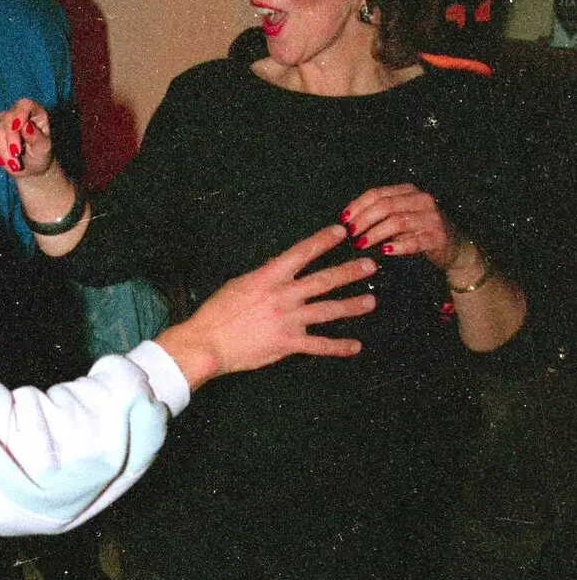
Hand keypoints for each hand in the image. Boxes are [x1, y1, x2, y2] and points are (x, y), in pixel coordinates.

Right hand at [0, 98, 54, 177]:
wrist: (30, 167)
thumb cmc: (40, 155)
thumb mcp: (43, 149)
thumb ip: (37, 138)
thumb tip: (27, 126)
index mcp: (35, 112)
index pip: (25, 104)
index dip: (19, 114)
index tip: (17, 129)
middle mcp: (17, 112)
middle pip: (7, 118)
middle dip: (10, 140)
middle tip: (16, 156)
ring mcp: (3, 120)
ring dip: (3, 151)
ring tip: (14, 165)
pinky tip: (2, 161)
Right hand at [158, 224, 377, 388]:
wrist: (208, 342)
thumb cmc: (216, 313)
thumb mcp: (239, 285)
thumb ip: (263, 278)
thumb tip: (278, 270)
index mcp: (269, 276)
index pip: (302, 253)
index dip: (323, 241)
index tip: (341, 232)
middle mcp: (283, 295)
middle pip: (324, 280)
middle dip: (349, 272)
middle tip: (370, 266)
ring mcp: (288, 319)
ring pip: (328, 310)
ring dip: (352, 305)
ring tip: (371, 301)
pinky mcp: (288, 343)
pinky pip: (319, 345)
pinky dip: (339, 347)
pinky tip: (355, 346)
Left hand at [340, 185, 458, 268]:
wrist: (454, 247)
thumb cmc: (419, 231)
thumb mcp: (400, 217)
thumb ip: (380, 214)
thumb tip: (348, 221)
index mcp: (408, 191)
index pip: (377, 193)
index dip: (358, 206)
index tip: (344, 220)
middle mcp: (422, 200)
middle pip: (385, 206)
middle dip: (364, 220)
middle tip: (351, 234)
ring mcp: (432, 217)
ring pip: (397, 222)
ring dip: (376, 234)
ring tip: (362, 244)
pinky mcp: (438, 236)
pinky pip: (414, 241)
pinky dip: (397, 246)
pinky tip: (385, 251)